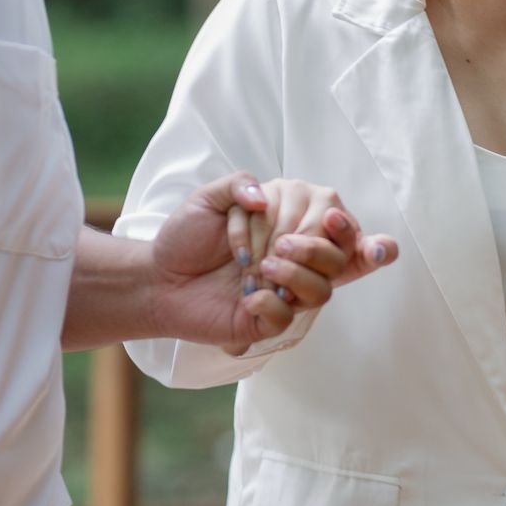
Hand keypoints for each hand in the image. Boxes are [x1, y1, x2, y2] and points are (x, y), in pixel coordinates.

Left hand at [150, 172, 394, 350]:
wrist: (158, 278)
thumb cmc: (186, 238)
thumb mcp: (208, 199)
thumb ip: (239, 184)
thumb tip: (264, 199)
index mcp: (290, 227)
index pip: (338, 227)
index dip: (347, 227)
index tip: (333, 218)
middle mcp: (295, 260)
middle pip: (338, 258)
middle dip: (311, 246)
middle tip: (278, 242)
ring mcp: (284, 292)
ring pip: (322, 290)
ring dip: (295, 275)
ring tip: (259, 267)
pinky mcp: (268, 321)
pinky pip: (289, 317)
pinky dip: (271, 303)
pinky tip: (247, 298)